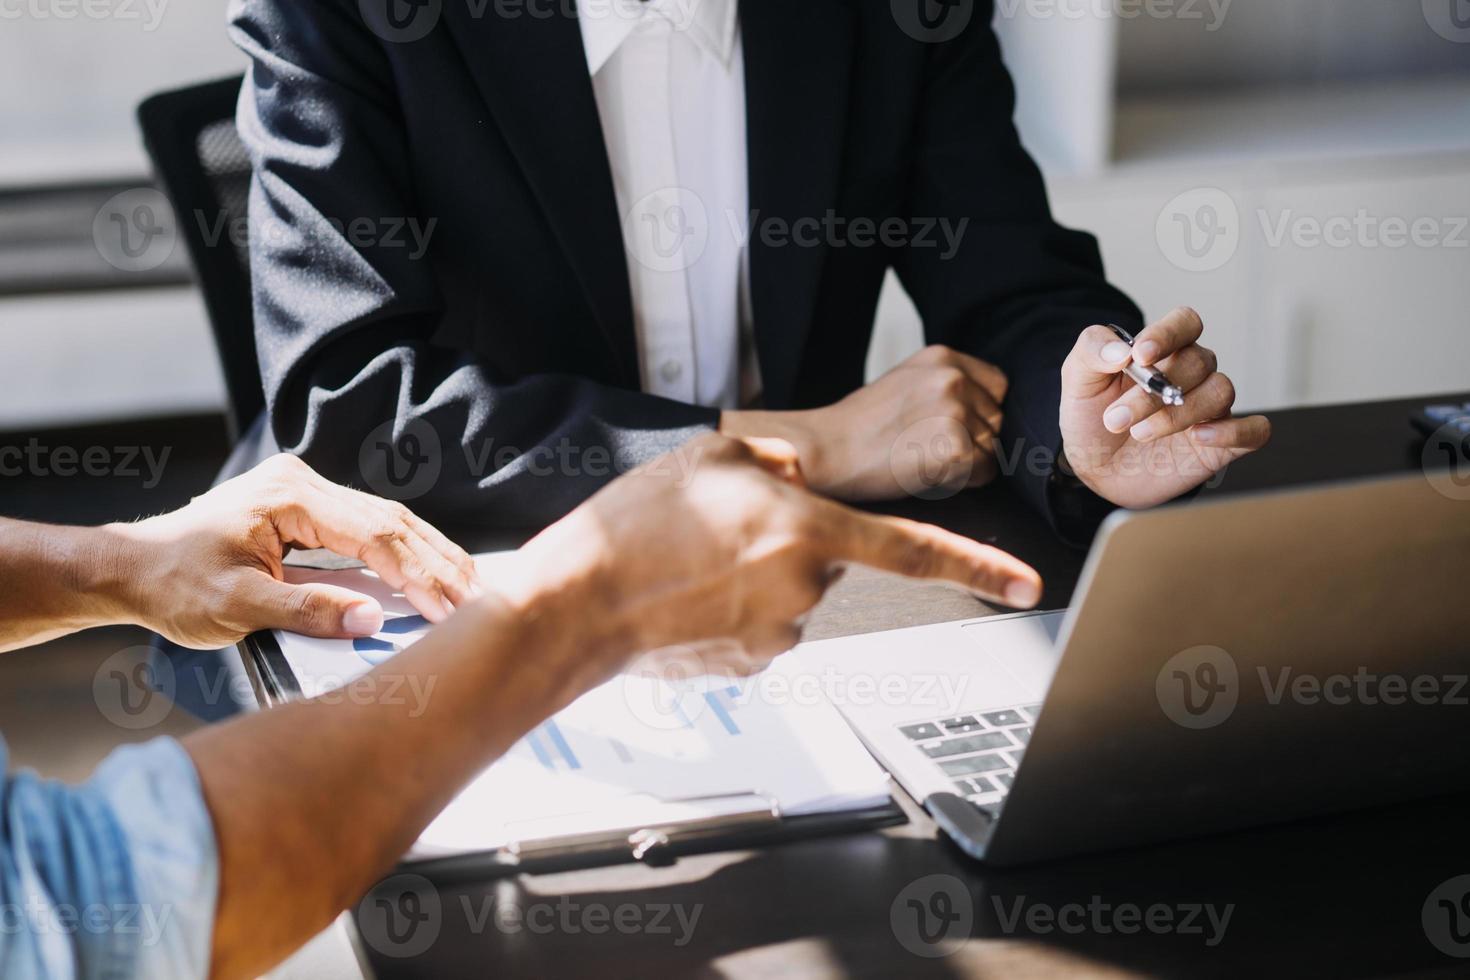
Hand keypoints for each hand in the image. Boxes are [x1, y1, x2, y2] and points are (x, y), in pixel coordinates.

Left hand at [108, 454, 480, 647]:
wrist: (130, 568)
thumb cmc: (173, 585)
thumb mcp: (236, 606)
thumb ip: (307, 610)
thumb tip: (371, 620)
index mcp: (290, 496)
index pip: (376, 533)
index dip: (419, 573)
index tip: (452, 608)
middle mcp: (303, 483)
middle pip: (392, 521)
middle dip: (438, 563)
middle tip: (479, 600)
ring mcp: (306, 492)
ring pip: (388, 521)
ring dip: (429, 557)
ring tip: (468, 589)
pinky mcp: (307, 510)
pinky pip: (369, 529)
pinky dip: (404, 554)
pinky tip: (430, 574)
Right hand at [502, 434, 1042, 689]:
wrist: (577, 602)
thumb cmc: (637, 524)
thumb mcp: (714, 453)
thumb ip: (778, 460)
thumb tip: (797, 478)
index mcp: (809, 529)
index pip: (915, 550)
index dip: (978, 566)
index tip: (1026, 585)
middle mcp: (806, 586)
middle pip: (829, 556)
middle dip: (793, 539)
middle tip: (723, 529)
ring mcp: (780, 633)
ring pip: (793, 592)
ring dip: (760, 574)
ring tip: (694, 562)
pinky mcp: (752, 664)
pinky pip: (765, 625)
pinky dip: (738, 610)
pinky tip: (691, 596)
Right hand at [722, 345, 1007, 500]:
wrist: (825, 451)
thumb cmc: (859, 427)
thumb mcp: (906, 383)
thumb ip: (947, 385)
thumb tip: (992, 412)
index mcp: (944, 357)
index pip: (998, 387)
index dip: (979, 413)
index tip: (944, 428)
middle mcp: (954, 378)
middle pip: (998, 421)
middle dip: (973, 439)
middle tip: (923, 446)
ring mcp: (956, 412)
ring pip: (992, 449)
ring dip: (966, 462)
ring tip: (919, 458)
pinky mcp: (956, 449)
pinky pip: (984, 473)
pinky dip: (961, 481)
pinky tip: (923, 472)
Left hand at [1059, 308, 1271, 508]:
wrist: (1095, 469)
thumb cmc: (1092, 418)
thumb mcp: (1079, 380)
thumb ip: (1092, 351)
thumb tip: (1121, 349)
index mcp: (1163, 350)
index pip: (1185, 322)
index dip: (1168, 333)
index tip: (1139, 355)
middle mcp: (1193, 374)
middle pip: (1197, 362)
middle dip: (1153, 392)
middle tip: (1115, 419)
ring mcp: (1210, 408)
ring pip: (1221, 391)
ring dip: (1179, 413)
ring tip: (1139, 433)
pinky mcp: (1223, 443)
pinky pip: (1254, 430)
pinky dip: (1235, 431)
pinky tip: (1200, 437)